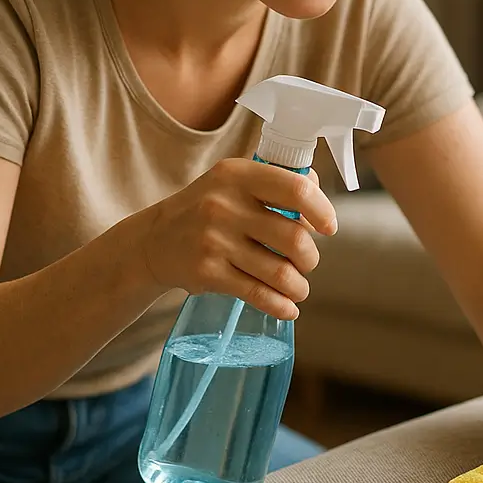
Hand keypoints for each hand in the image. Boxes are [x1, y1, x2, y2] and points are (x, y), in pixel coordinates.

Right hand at [134, 158, 337, 319]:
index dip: (322, 210)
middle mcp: (224, 205)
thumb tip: (319, 192)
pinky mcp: (208, 273)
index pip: (296, 189)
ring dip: (298, 286)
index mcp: (238, 175)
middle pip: (294, 238)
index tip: (329, 228)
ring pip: (280, 272)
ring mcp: (214, 240)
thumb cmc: (209, 208)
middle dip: (310, 258)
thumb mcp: (236, 181)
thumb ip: (277, 182)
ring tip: (298, 288)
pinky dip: (280, 306)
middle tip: (307, 263)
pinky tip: (288, 308)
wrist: (154, 240)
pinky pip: (258, 294)